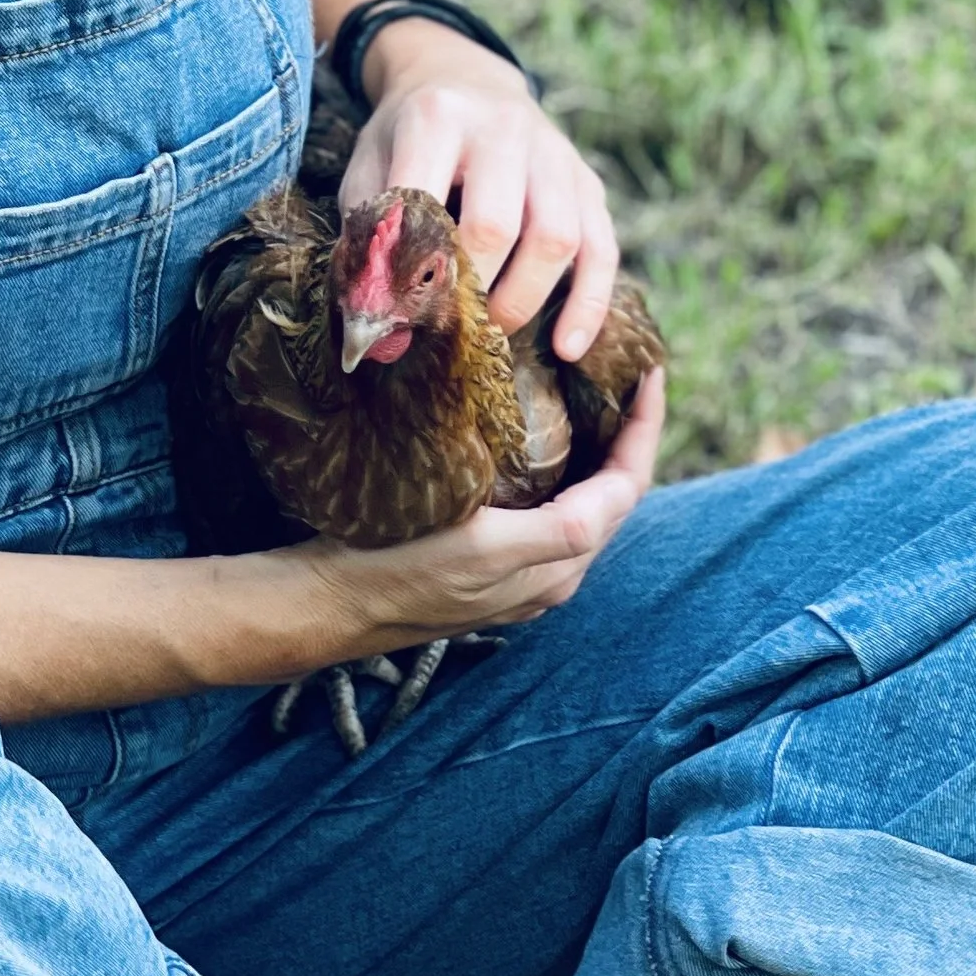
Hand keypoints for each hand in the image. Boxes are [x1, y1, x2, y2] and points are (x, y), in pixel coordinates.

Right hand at [315, 367, 665, 653]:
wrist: (327, 603)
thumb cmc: (398, 573)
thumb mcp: (481, 551)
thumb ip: (556, 534)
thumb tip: (614, 501)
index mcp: (558, 566)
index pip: (626, 489)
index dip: (645, 431)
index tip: (649, 373)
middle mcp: (548, 572)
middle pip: (609, 494)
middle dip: (624, 436)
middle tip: (621, 375)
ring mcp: (516, 569)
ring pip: (577, 500)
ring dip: (593, 450)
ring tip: (588, 394)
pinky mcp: (484, 559)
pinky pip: (542, 507)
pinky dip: (555, 467)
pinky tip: (531, 438)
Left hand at [338, 22, 621, 360]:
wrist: (462, 77)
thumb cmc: (407, 135)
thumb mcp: (370, 164)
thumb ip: (367, 233)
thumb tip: (374, 321)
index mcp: (438, 118)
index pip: (429, 203)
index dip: (416, 268)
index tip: (402, 314)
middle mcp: (503, 128)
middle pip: (497, 225)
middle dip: (471, 291)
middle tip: (448, 328)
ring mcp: (554, 153)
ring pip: (557, 239)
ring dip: (523, 300)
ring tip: (492, 331)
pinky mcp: (588, 179)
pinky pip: (602, 249)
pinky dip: (588, 303)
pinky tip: (566, 345)